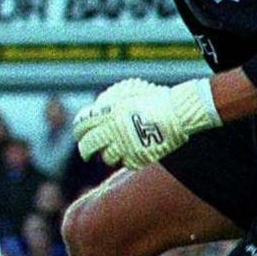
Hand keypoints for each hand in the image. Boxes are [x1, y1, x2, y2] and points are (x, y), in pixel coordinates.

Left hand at [74, 78, 220, 168]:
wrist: (178, 110)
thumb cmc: (155, 97)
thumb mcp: (127, 91)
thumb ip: (110, 100)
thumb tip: (96, 107)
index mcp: (107, 112)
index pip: (82, 125)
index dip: (78, 131)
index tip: (79, 135)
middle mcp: (112, 129)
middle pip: (89, 144)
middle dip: (85, 150)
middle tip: (86, 153)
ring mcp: (125, 144)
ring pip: (107, 157)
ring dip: (108, 156)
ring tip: (113, 153)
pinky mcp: (139, 156)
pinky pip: (126, 164)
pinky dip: (127, 161)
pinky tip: (131, 156)